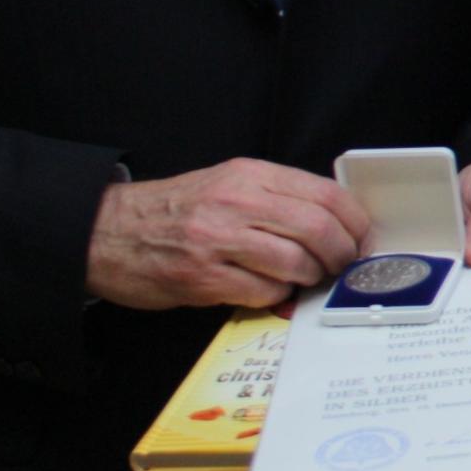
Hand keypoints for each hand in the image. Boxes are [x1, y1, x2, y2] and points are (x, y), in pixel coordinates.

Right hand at [86, 158, 369, 309]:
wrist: (108, 231)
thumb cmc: (177, 210)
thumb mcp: (229, 183)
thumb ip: (278, 195)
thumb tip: (335, 221)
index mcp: (250, 175)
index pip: (325, 194)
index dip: (355, 221)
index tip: (363, 238)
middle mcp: (236, 203)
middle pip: (318, 229)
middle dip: (342, 254)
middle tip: (343, 266)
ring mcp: (217, 241)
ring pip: (296, 262)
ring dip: (310, 277)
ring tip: (305, 278)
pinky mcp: (201, 279)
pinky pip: (263, 292)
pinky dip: (276, 295)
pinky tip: (268, 289)